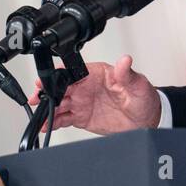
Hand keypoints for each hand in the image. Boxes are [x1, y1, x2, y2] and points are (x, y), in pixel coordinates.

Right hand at [26, 54, 160, 135]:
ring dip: (47, 108)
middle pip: (60, 87)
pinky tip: (45, 125)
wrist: (148, 120)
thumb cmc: (144, 98)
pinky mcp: (82, 117)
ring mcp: (82, 102)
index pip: (73, 71)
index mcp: (97, 74)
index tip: (46, 80)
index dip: (57, 74)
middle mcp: (86, 87)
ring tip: (40, 116)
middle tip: (37, 98)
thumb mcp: (138, 85)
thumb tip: (125, 60)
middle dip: (46, 92)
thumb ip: (127, 74)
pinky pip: (63, 118)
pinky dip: (53, 122)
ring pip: (59, 104)